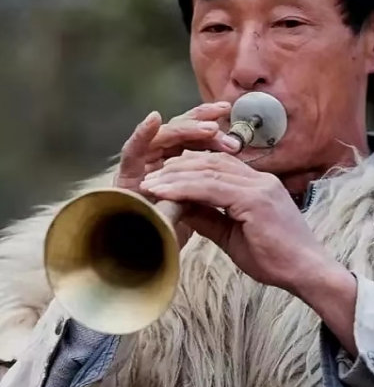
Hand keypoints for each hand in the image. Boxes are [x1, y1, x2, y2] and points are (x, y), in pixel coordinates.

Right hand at [114, 104, 241, 247]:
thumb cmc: (163, 245)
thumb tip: (227, 181)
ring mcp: (139, 169)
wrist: (130, 268)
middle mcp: (156, 166)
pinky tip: (155, 119)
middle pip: (182, 135)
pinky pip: (131, 150)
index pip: (195, 146)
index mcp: (175, 174)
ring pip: (162, 136)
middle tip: (224, 118)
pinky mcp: (122, 175)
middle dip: (203, 125)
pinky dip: (142, 133)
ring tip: (207, 125)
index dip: (214, 139)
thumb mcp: (192, 219)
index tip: (237, 138)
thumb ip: (203, 198)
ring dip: (184, 128)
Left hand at [140, 150, 330, 291]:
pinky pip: (212, 188)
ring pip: (208, 171)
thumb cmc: (275, 258)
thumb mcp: (233, 235)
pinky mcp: (256, 199)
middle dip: (177, 168)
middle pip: (211, 162)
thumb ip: (210, 218)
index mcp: (258, 184)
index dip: (189, 168)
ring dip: (175, 176)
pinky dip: (184, 188)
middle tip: (150, 177)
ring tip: (150, 184)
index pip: (218, 165)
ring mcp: (259, 186)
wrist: (307, 273)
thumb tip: (182, 210)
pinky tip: (164, 192)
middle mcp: (260, 179)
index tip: (164, 178)